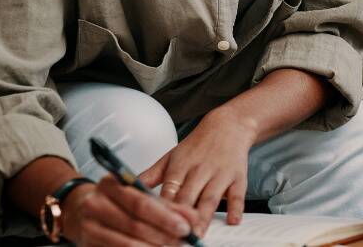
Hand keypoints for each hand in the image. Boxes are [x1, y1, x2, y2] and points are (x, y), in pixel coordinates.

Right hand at [61, 176, 199, 245]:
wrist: (79, 209)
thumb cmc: (116, 199)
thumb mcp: (138, 193)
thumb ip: (165, 203)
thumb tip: (192, 218)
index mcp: (110, 184)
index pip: (141, 202)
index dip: (165, 217)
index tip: (185, 226)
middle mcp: (96, 205)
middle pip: (134, 224)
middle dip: (163, 235)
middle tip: (183, 241)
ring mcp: (89, 227)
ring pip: (126, 243)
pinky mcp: (88, 244)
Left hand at [139, 107, 257, 236]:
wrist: (228, 126)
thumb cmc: (198, 145)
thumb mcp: (171, 157)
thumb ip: (150, 176)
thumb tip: (124, 187)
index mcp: (180, 166)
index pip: (168, 191)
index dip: (161, 210)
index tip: (154, 225)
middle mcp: (199, 170)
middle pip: (188, 197)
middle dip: (181, 218)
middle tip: (175, 236)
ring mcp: (220, 174)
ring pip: (210, 198)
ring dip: (204, 217)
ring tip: (197, 235)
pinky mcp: (238, 177)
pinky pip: (237, 194)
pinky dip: (236, 208)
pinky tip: (232, 221)